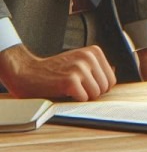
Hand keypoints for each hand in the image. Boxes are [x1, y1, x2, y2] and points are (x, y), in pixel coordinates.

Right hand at [0, 43, 115, 100]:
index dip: (99, 87)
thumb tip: (113, 75)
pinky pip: (84, 98)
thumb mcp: (79, 61)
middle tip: (77, 89)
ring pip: (95, 94)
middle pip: (105, 87)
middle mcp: (89, 57)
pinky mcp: (70, 81)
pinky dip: (75, 100)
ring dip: (83, 96)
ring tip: (70, 89)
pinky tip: (64, 92)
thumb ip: (96, 67)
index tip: (86, 85)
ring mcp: (80, 68)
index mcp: (94, 52)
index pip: (111, 79)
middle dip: (92, 93)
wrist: (27, 72)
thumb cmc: (54, 70)